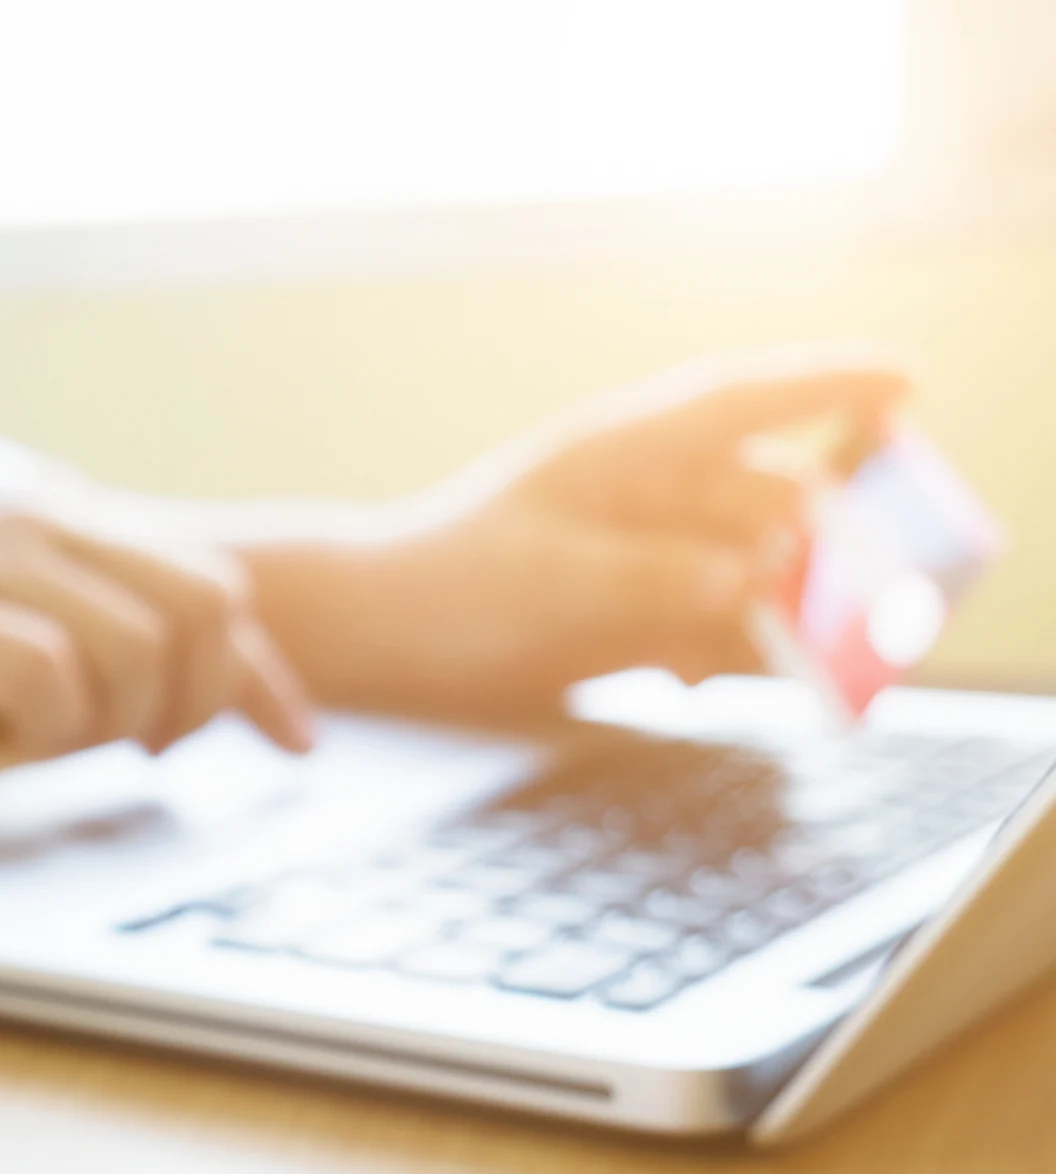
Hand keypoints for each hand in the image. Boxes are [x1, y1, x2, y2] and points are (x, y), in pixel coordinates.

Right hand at [0, 486, 316, 757]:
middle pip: (204, 604)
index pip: (205, 578)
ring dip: (123, 721)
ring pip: (140, 647)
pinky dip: (49, 729)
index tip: (293, 740)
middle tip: (152, 756)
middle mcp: (29, 517)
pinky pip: (50, 680)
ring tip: (60, 746)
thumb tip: (129, 701)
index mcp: (42, 511)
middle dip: (206, 699)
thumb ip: (40, 621)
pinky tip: (1, 739)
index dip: (259, 672)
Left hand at [252, 352, 911, 713]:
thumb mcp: (559, 582)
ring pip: (747, 567)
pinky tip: (693, 676)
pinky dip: (714, 651)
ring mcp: (640, 549)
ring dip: (762, 611)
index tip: (908, 384)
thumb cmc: (451, 586)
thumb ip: (661, 580)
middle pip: (768, 498)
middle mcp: (645, 492)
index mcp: (626, 451)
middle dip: (804, 543)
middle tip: (826, 589)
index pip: (744, 400)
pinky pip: (707, 624)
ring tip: (743, 649)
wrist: (378, 635)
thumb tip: (752, 585)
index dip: (830, 388)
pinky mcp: (628, 608)